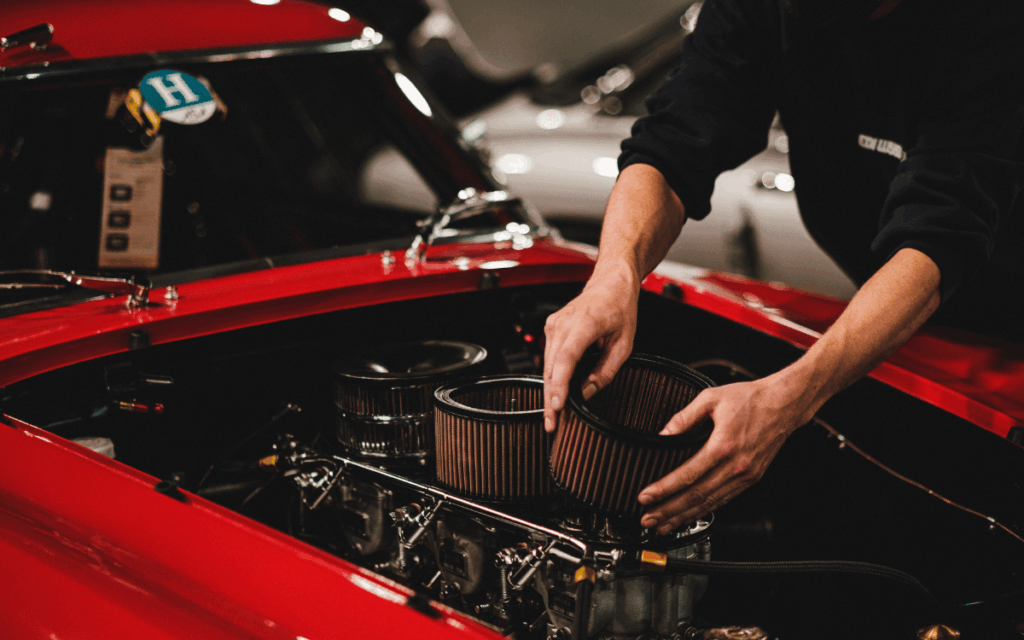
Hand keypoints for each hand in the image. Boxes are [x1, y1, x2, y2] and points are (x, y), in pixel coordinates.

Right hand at [543, 265, 639, 432]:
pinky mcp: (551, 328)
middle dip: (551, 399)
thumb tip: (588, 392)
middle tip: (552, 424)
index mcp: (584, 324)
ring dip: (550, 390)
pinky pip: (549, 358)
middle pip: (552, 369)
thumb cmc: (619, 306)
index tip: (558, 407)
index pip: (565, 360)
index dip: (560, 386)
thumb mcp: (624, 343)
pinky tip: (556, 392)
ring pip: (548, 366)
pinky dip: (553, 376)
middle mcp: (562, 324)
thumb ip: (606, 371)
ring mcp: (554, 325)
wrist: (610, 283)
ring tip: (553, 414)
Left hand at [637, 376, 810, 533]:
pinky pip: (724, 500)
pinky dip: (705, 511)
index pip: (687, 475)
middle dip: (669, 511)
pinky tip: (690, 516)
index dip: (663, 489)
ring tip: (664, 525)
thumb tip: (662, 434)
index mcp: (723, 445)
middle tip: (648, 520)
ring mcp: (745, 475)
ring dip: (684, 517)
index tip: (645, 497)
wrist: (784, 404)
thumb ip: (684, 417)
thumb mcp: (711, 398)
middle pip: (696, 496)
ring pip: (710, 503)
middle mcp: (735, 465)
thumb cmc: (750, 399)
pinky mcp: (751, 479)